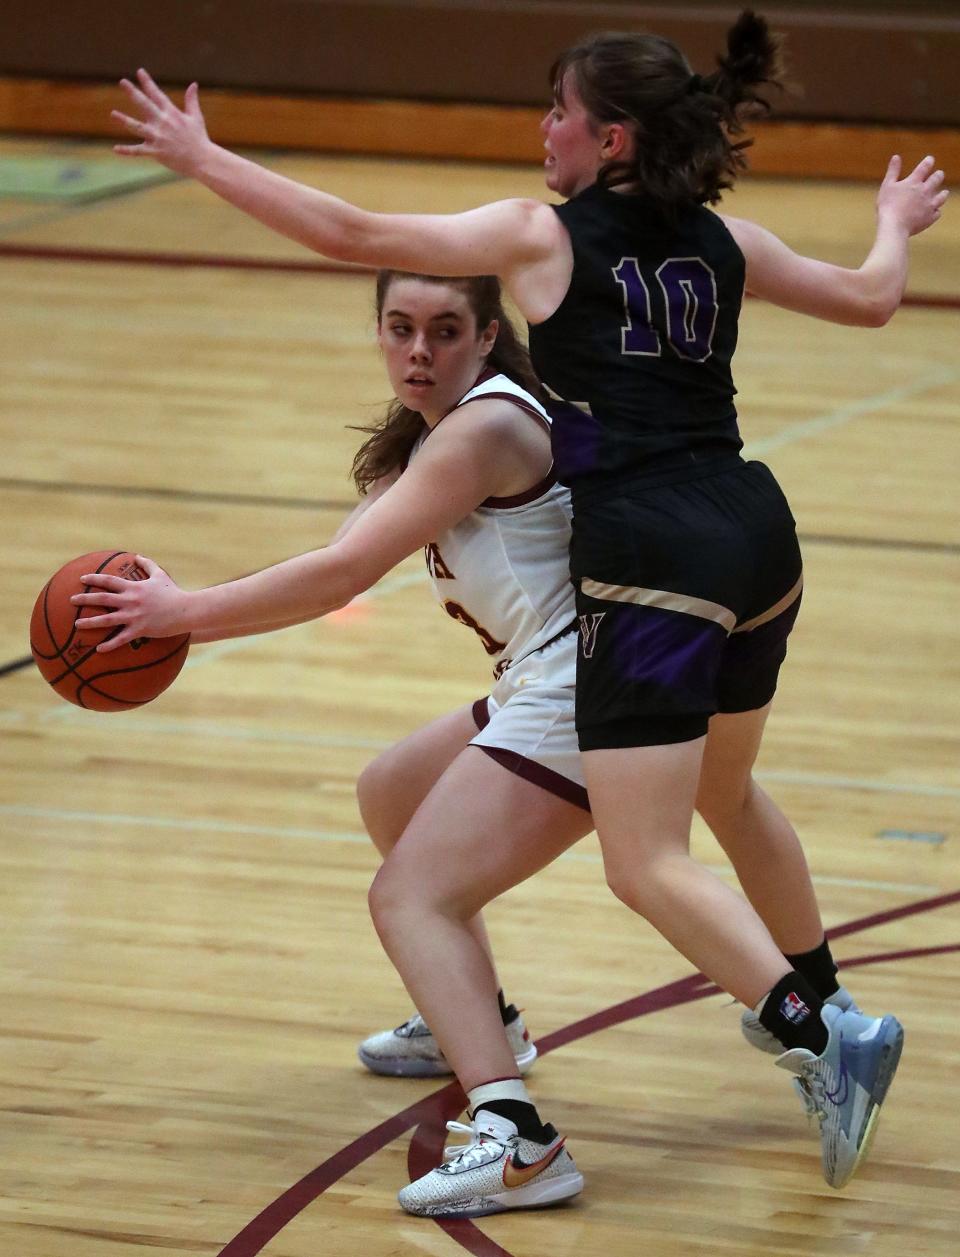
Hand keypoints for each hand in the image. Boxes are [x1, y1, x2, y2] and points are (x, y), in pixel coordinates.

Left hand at [71, 555, 189, 650]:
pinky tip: (98, 649)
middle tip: (71, 600)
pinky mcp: (140, 629)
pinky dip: (109, 644)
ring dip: (90, 622)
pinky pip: (121, 639)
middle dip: (85, 599)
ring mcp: (134, 616)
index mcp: (133, 587)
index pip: (109, 581)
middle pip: (102, 599)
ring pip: (107, 619)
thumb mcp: (160, 575)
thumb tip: (138, 556)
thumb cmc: (173, 592)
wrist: (185, 609)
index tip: (82, 579)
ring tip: (77, 625)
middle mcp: (130, 601)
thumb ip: (148, 564)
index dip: (94, 579)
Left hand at [112, 69, 210, 174]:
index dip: (148, 82)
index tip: (139, 71)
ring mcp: (158, 137)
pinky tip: (115, 149)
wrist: (203, 160)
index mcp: (171, 113)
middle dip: (133, 92)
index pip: (157, 94)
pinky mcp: (156, 152)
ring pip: (137, 127)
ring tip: (113, 114)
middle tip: (123, 82)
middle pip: (144, 105)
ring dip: (124, 120)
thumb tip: (193, 84)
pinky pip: (138, 151)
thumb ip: (191, 100)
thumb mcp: (196, 117)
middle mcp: (162, 123)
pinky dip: (127, 151)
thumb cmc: (199, 139)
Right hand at [877, 154, 948, 236]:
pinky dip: (936, 211)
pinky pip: (937, 213)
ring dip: (943, 193)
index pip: (925, 166)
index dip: (928, 161)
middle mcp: (925, 191)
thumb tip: (896, 157)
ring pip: (942, 196)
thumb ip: (893, 171)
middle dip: (938, 175)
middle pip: (937, 179)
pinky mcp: (929, 217)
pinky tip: (934, 211)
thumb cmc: (887, 206)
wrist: (894, 226)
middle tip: (938, 175)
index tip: (930, 159)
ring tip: (943, 193)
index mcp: (914, 181)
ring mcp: (929, 204)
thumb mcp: (887, 186)